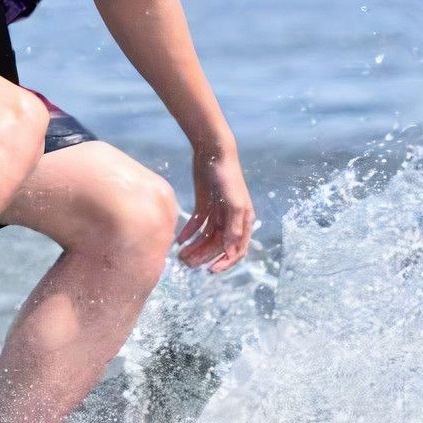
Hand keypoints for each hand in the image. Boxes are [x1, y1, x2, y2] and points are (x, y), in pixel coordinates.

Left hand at [178, 147, 253, 271]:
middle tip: (187, 264)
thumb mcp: (234, 204)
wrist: (213, 152)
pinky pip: (197, 224)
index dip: (225, 262)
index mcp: (244, 221)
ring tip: (180, 256)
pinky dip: (189, 233)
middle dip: (204, 256)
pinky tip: (179, 240)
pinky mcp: (204, 204)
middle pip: (218, 245)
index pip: (237, 250)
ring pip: (206, 237)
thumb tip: (231, 252)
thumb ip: (233, 228)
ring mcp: (218, 212)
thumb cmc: (228, 177)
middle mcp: (232, 219)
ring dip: (195, 247)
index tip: (210, 271)